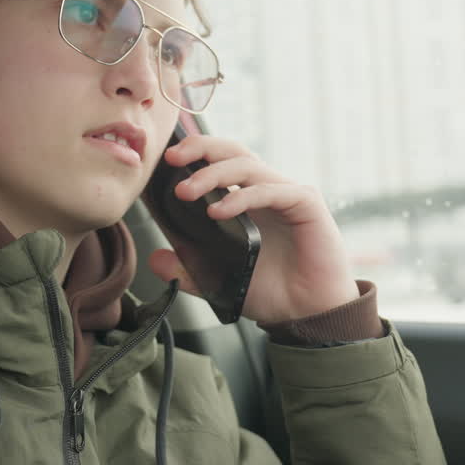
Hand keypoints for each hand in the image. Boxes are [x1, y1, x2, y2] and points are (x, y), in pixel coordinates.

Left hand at [146, 135, 358, 322]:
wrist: (308, 315)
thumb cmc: (274, 293)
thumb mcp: (220, 282)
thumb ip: (190, 271)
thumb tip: (157, 260)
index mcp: (248, 200)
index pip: (221, 161)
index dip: (197, 152)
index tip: (166, 159)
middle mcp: (267, 191)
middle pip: (233, 152)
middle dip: (201, 149)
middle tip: (172, 158)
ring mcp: (287, 194)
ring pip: (247, 166)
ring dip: (213, 174)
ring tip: (186, 192)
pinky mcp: (306, 204)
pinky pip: (271, 190)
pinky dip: (242, 196)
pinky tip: (218, 211)